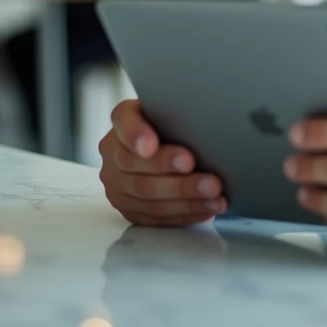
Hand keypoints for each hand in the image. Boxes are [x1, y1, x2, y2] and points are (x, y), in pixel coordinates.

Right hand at [99, 99, 227, 225]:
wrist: (164, 146)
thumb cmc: (173, 125)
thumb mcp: (175, 111)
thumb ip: (180, 115)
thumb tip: (208, 122)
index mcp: (123, 119)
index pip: (124, 123)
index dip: (136, 135)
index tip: (151, 145)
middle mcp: (113, 151)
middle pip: (136, 165)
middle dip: (172, 172)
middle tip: (204, 174)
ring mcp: (117, 183)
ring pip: (148, 195)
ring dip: (185, 197)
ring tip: (214, 194)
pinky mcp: (129, 208)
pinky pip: (155, 215)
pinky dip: (185, 213)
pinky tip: (206, 208)